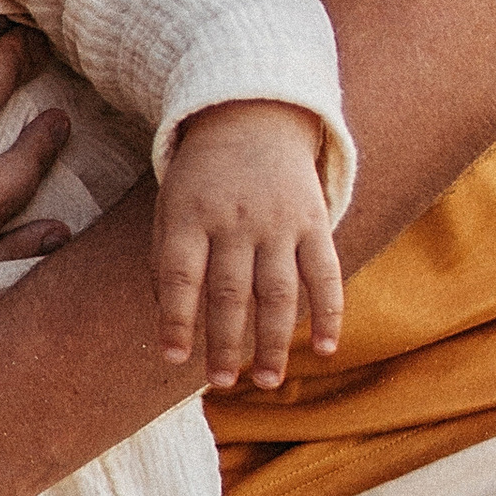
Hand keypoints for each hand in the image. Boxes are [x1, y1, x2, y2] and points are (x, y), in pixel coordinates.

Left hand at [152, 101, 343, 390]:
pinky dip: (329, 313)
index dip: (176, 318)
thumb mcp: (170, 203)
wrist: (253, 114)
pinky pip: (325, 273)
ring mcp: (278, 221)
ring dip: (272, 340)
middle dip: (226, 342)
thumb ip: (166, 259)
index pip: (180, 273)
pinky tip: (324, 349)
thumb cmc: (202, 176)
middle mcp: (235, 218)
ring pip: (278, 291)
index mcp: (190, 213)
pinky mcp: (315, 221)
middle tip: (221, 382)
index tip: (173, 358)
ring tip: (265, 381)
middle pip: (230, 290)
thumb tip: (171, 323)